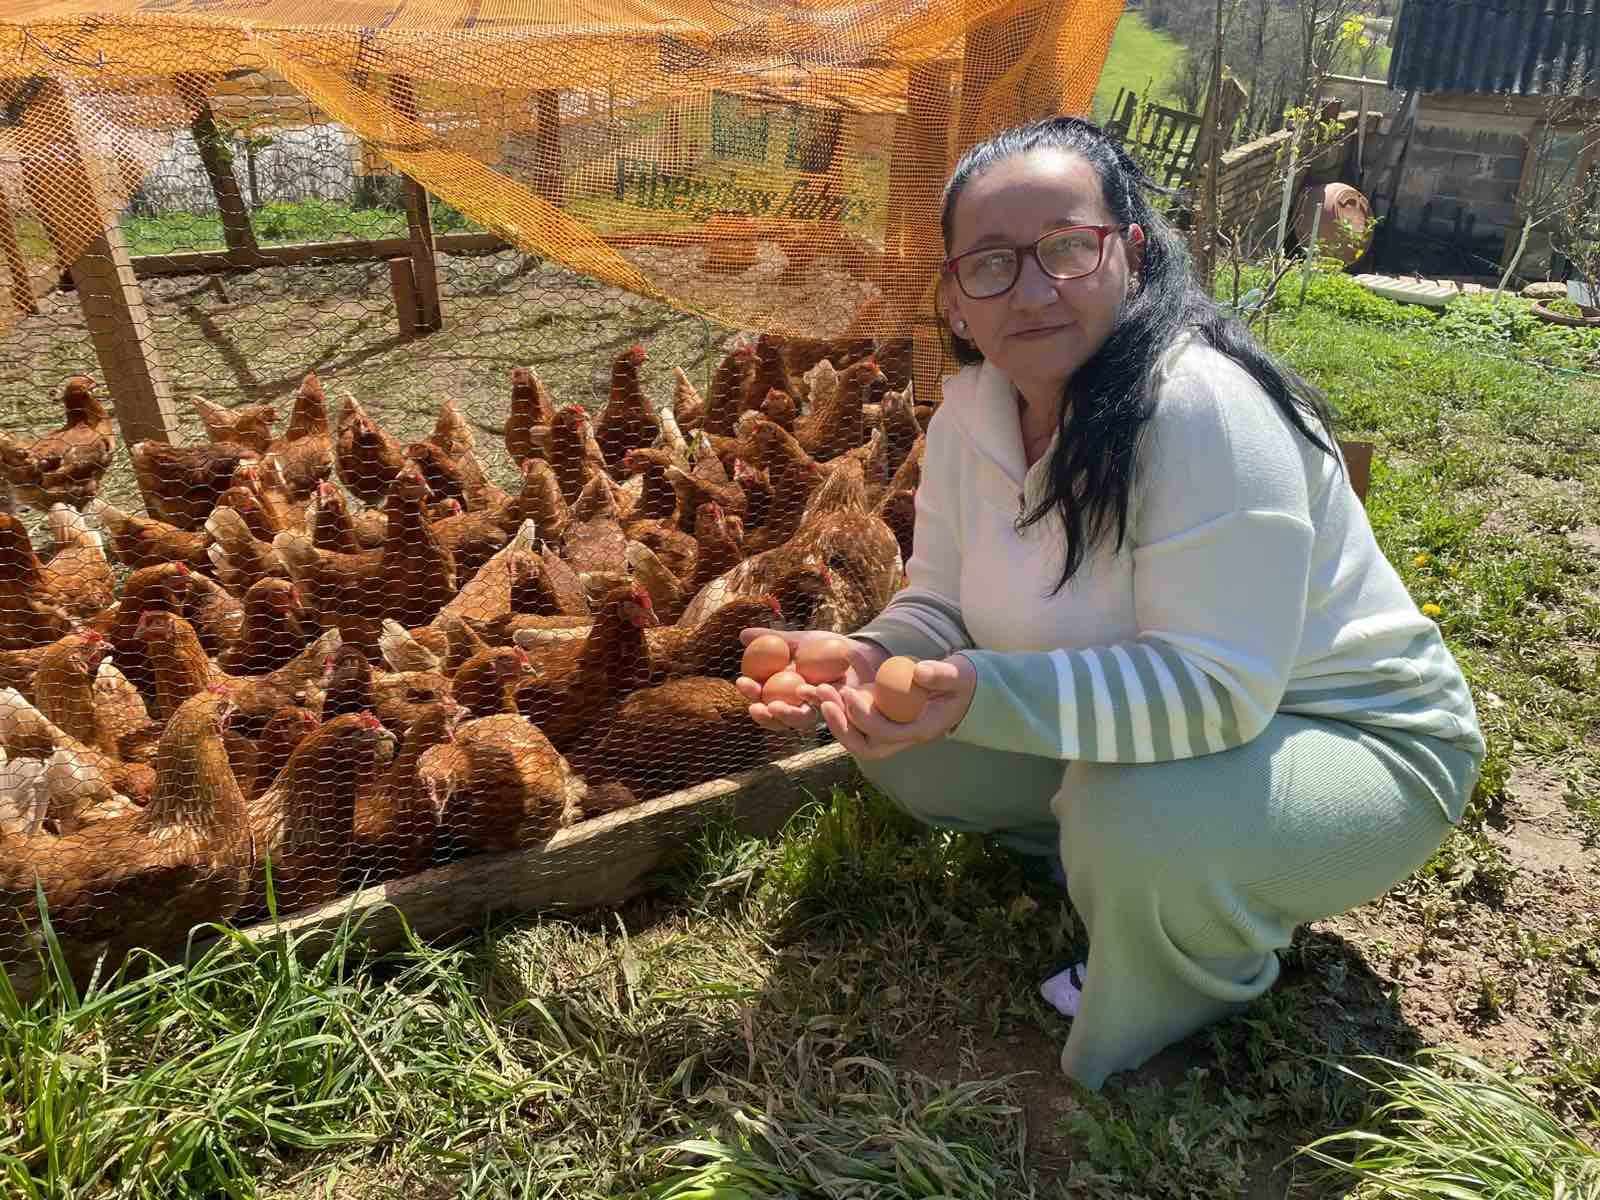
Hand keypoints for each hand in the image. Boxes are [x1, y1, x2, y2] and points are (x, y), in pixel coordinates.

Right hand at [737, 628, 888, 733]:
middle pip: (777, 717)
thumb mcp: (800, 640)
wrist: (861, 651)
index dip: (751, 692)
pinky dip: (820, 701)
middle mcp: (799, 706)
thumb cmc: (827, 646)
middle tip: (757, 706)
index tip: (742, 681)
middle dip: (766, 714)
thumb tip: (742, 635)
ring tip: (781, 703)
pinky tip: (814, 689)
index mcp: (785, 691)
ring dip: (790, 714)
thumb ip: (774, 639)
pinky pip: (829, 712)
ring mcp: (819, 712)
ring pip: (801, 721)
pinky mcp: (840, 714)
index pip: (761, 697)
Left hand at [810, 654, 976, 760]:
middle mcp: (903, 735)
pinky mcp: (883, 716)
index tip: (849, 693)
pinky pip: (857, 718)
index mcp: (920, 730)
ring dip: (836, 717)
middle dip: (842, 728)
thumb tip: (919, 672)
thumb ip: (942, 675)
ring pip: (857, 736)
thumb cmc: (962, 682)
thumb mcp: (959, 676)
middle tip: (825, 700)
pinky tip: (828, 685)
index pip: (886, 734)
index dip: (864, 717)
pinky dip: (841, 705)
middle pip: (866, 746)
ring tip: (821, 690)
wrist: (964, 688)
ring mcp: (891, 728)